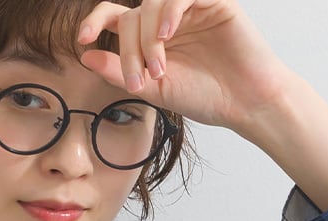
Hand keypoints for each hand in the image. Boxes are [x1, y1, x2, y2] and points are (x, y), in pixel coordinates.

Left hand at [77, 0, 292, 135]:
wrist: (244, 102)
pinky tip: (168, 33)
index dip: (95, 22)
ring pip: (152, 3)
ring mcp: (189, 8)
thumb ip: (120, 72)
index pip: (117, 18)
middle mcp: (167, 19)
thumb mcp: (154, 89)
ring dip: (148, 37)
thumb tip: (86, 56)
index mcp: (152, 38)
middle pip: (132, 16)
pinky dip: (169, 10)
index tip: (83, 39)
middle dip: (129, 50)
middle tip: (139, 79)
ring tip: (159, 68)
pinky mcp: (213, 0)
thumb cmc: (205, 97)